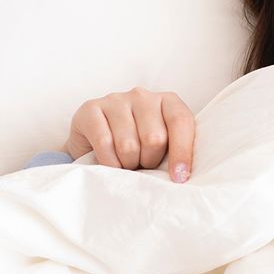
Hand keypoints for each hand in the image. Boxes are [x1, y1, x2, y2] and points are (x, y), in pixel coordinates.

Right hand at [62, 87, 195, 182]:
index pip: (180, 122)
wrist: (95, 144)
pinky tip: (110, 165)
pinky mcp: (91, 108)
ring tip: (126, 163)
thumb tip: (182, 174)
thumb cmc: (138, 147)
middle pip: (154, 138)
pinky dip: (109, 162)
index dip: (182, 152)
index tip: (179, 177)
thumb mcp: (163, 147)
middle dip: (149, 161)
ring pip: (129, 145)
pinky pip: (104, 143)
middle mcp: (142, 96)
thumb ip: (175, 151)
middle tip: (142, 164)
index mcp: (167, 101)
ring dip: (128, 164)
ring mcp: (115, 100)